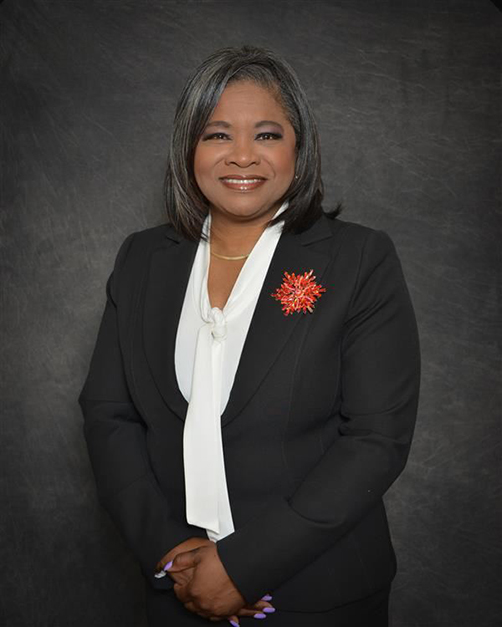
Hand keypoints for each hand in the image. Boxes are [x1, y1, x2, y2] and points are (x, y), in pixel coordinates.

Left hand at [155, 538, 274, 622]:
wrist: (246, 566)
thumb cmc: (225, 560)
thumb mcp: (199, 554)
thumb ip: (181, 560)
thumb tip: (169, 565)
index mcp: (194, 590)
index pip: (180, 594)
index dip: (179, 588)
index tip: (180, 585)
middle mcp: (203, 603)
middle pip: (190, 605)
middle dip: (188, 597)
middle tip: (190, 588)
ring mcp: (216, 609)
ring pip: (201, 612)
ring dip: (199, 605)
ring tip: (201, 595)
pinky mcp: (227, 611)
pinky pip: (215, 616)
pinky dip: (211, 610)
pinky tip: (212, 603)